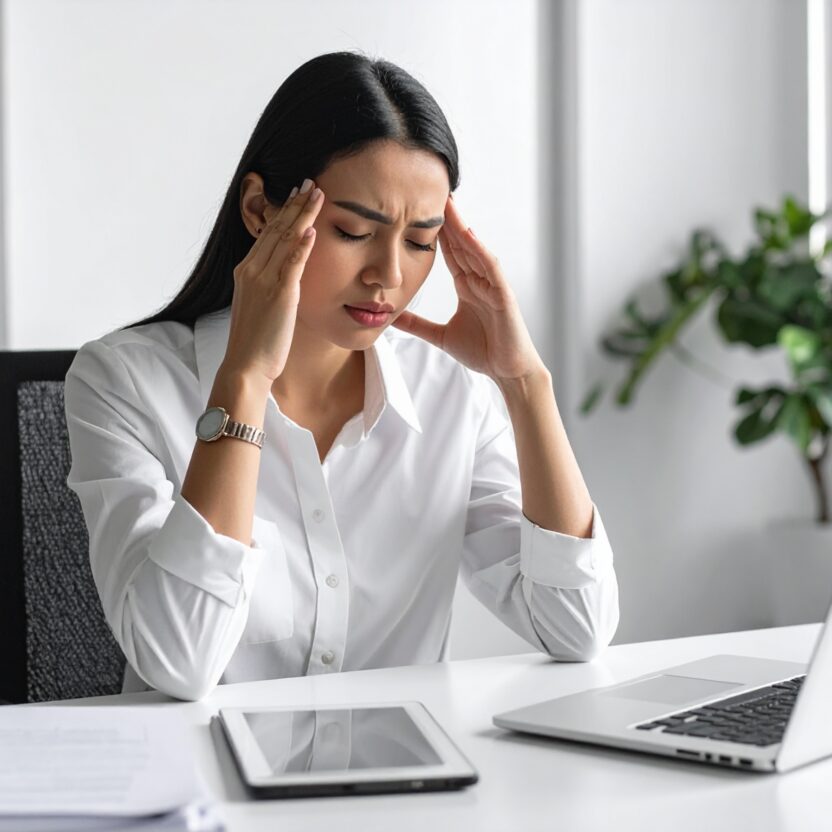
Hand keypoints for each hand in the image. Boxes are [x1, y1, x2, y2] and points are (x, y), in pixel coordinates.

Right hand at [222, 182, 322, 387]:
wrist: (245, 365)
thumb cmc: (256, 342)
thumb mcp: (261, 307)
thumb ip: (271, 286)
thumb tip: (287, 277)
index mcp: (246, 272)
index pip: (268, 234)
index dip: (284, 212)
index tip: (297, 195)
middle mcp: (252, 270)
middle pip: (276, 229)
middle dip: (295, 204)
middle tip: (310, 183)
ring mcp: (263, 281)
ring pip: (284, 240)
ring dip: (302, 214)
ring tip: (317, 194)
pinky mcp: (279, 295)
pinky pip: (292, 264)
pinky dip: (302, 245)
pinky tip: (313, 229)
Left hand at [392, 195, 544, 381]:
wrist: (508, 372)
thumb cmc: (483, 352)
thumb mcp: (440, 336)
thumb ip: (418, 325)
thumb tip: (392, 317)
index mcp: (467, 287)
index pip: (449, 253)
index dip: (434, 232)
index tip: (418, 210)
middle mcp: (480, 281)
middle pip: (460, 244)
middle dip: (446, 219)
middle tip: (430, 192)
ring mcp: (492, 286)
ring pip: (474, 250)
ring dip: (461, 227)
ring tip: (447, 203)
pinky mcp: (503, 296)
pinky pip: (490, 268)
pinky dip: (479, 250)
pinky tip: (467, 234)